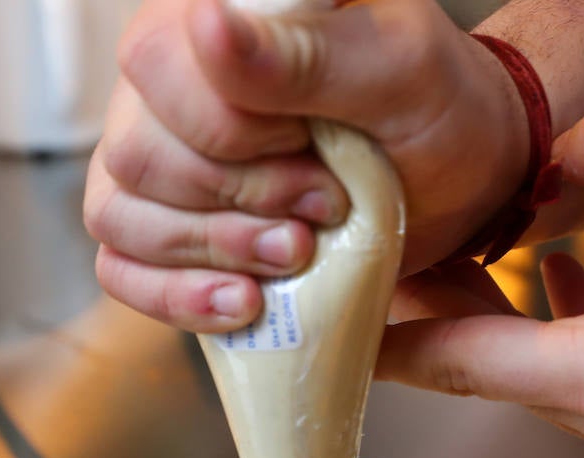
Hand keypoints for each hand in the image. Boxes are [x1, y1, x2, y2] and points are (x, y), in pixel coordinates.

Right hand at [84, 0, 527, 332]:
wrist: (463, 181)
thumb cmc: (436, 111)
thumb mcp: (395, 72)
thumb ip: (300, 54)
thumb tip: (205, 24)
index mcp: (211, 20)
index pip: (157, 72)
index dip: (233, 133)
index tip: (313, 146)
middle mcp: (168, 87)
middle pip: (136, 157)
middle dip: (239, 200)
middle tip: (325, 206)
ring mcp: (161, 162)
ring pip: (120, 219)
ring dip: (218, 252)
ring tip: (300, 253)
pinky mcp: (171, 231)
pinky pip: (121, 272)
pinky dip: (179, 298)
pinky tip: (246, 303)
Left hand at [377, 94, 583, 457]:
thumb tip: (562, 145)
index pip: (458, 361)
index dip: (390, 340)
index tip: (335, 333)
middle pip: (501, 373)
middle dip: (455, 317)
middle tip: (415, 263)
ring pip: (555, 381)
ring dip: (524, 323)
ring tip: (509, 254)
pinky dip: (581, 341)